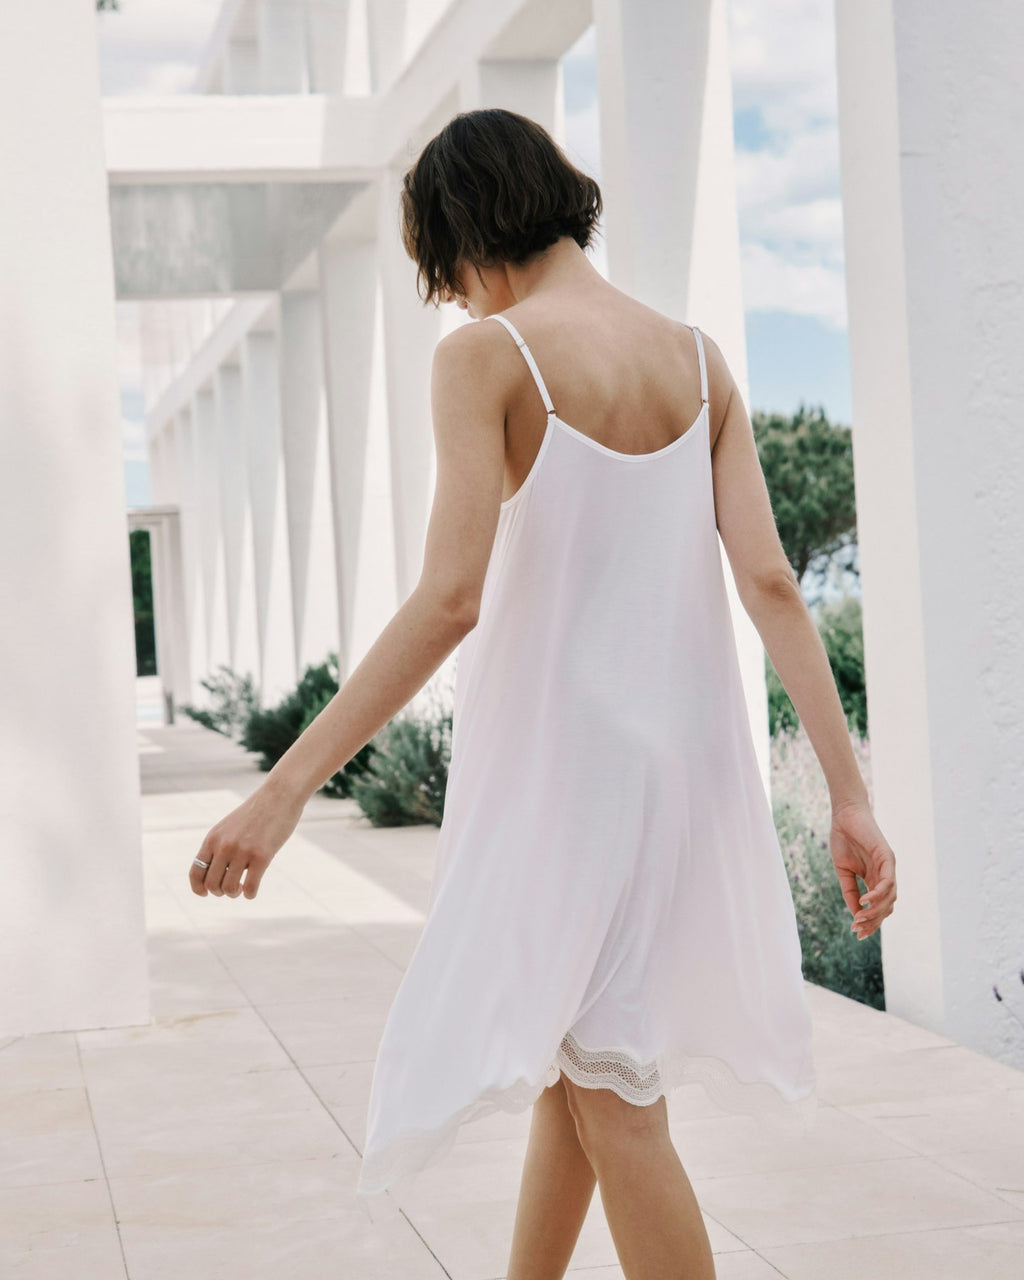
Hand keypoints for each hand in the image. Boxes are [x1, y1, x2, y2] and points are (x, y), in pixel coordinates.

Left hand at [189, 781, 304, 899]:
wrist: (279, 795)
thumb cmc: (256, 813)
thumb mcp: (230, 827)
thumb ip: (220, 846)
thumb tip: (218, 874)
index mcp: (213, 838)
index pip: (196, 872)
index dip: (199, 888)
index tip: (208, 893)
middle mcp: (224, 845)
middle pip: (212, 884)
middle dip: (221, 892)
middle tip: (233, 888)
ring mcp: (243, 851)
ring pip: (229, 889)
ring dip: (235, 894)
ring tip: (243, 888)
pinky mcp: (262, 855)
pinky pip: (250, 887)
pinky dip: (250, 894)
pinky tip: (253, 890)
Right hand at [829, 798, 897, 940]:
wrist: (845, 815)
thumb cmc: (843, 839)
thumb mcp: (843, 871)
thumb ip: (849, 891)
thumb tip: (855, 915)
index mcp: (875, 879)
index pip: (878, 906)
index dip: (870, 922)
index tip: (856, 932)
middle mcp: (885, 875)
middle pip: (886, 907)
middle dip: (873, 921)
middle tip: (856, 929)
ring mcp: (888, 867)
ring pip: (889, 898)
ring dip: (875, 912)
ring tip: (859, 919)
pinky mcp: (887, 857)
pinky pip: (887, 882)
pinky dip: (877, 894)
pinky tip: (864, 901)